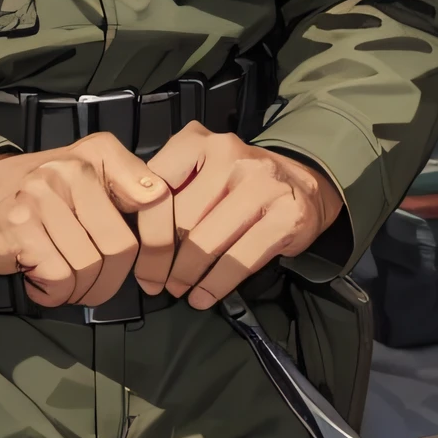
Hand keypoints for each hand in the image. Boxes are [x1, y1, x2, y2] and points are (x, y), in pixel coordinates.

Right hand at [0, 137, 174, 307]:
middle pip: (119, 247)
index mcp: (99, 155)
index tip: (154, 274)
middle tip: (96, 283)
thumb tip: (161, 200)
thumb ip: (133, 184)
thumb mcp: (97, 174)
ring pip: (88, 267)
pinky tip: (43, 281)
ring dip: (80, 289)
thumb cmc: (54, 195)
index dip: (162, 245)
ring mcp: (39, 197)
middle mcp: (69, 170)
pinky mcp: (16, 226)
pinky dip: (54, 293)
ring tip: (66, 280)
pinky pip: (58, 278)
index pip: (153, 200)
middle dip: (111, 279)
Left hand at [144, 124, 343, 309]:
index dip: (144, 232)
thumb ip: (170, 190)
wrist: (304, 185)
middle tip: (156, 282)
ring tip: (179, 290)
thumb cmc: (239, 184)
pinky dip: (216, 285)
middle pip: (182, 220)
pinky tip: (205, 296)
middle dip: (163, 261)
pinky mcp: (287, 215)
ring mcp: (263, 184)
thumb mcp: (200, 171)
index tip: (138, 260)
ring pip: (208, 243)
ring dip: (187, 276)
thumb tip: (134, 239)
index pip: (156, 190)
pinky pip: (240, 260)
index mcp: (199, 141)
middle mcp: (231, 155)